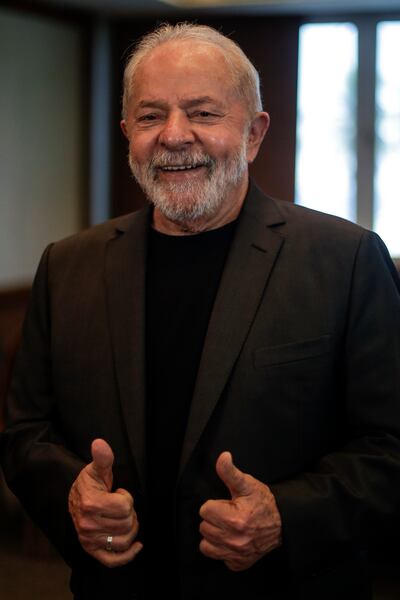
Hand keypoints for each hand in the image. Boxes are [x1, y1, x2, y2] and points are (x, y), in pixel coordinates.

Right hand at [68, 438, 142, 566]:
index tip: (118, 492)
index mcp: (90, 503)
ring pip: (124, 541)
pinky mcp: (92, 550)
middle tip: (121, 506)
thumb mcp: (96, 468)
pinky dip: (128, 555)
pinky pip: (113, 560)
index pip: (125, 506)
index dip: (127, 498)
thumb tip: (99, 443)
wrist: (74, 498)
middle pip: (126, 524)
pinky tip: (137, 546)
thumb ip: (103, 457)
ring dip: (130, 530)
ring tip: (124, 518)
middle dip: (130, 514)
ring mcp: (89, 539)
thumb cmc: (89, 483)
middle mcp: (87, 524)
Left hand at [199, 451, 281, 570]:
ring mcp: (236, 554)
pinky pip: (218, 557)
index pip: (205, 510)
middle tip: (229, 514)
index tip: (227, 505)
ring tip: (227, 527)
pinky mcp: (238, 563)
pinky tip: (232, 539)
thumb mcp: (247, 484)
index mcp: (234, 519)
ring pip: (206, 545)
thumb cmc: (264, 503)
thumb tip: (223, 457)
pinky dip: (222, 550)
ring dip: (214, 535)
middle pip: (204, 527)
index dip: (215, 504)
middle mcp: (234, 540)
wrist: (283, 523)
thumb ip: (230, 472)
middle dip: (214, 519)